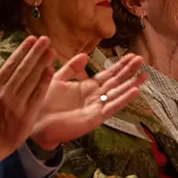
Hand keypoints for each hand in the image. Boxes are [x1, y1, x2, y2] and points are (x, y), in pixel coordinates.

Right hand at [0, 36, 54, 169]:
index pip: (11, 65)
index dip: (22, 51)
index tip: (32, 39)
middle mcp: (5, 93)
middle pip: (23, 69)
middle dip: (35, 53)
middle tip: (46, 39)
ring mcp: (17, 104)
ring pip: (31, 80)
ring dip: (42, 63)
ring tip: (52, 50)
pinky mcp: (27, 115)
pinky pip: (37, 95)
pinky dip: (44, 82)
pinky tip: (51, 70)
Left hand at [30, 53, 147, 149]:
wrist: (34, 121)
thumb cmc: (43, 103)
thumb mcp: (58, 79)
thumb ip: (71, 68)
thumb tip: (85, 55)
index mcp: (86, 88)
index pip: (107, 75)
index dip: (119, 66)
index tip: (131, 56)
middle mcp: (94, 98)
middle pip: (116, 82)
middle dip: (128, 71)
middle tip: (141, 60)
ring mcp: (96, 108)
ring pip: (117, 94)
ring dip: (131, 84)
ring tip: (144, 75)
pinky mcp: (95, 118)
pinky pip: (112, 107)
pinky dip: (124, 99)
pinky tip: (135, 91)